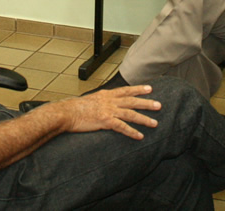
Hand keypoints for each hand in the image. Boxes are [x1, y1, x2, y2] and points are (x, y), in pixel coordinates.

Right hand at [46, 85, 160, 139]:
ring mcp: (108, 110)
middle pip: (132, 101)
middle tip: (159, 105)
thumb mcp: (89, 100)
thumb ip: (99, 101)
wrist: (65, 113)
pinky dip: (132, 132)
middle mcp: (109, 100)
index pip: (125, 90)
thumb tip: (103, 104)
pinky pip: (122, 127)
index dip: (138, 89)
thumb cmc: (74, 108)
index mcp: (106, 94)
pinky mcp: (106, 121)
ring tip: (155, 123)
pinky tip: (140, 136)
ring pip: (131, 114)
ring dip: (144, 119)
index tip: (149, 88)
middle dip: (146, 103)